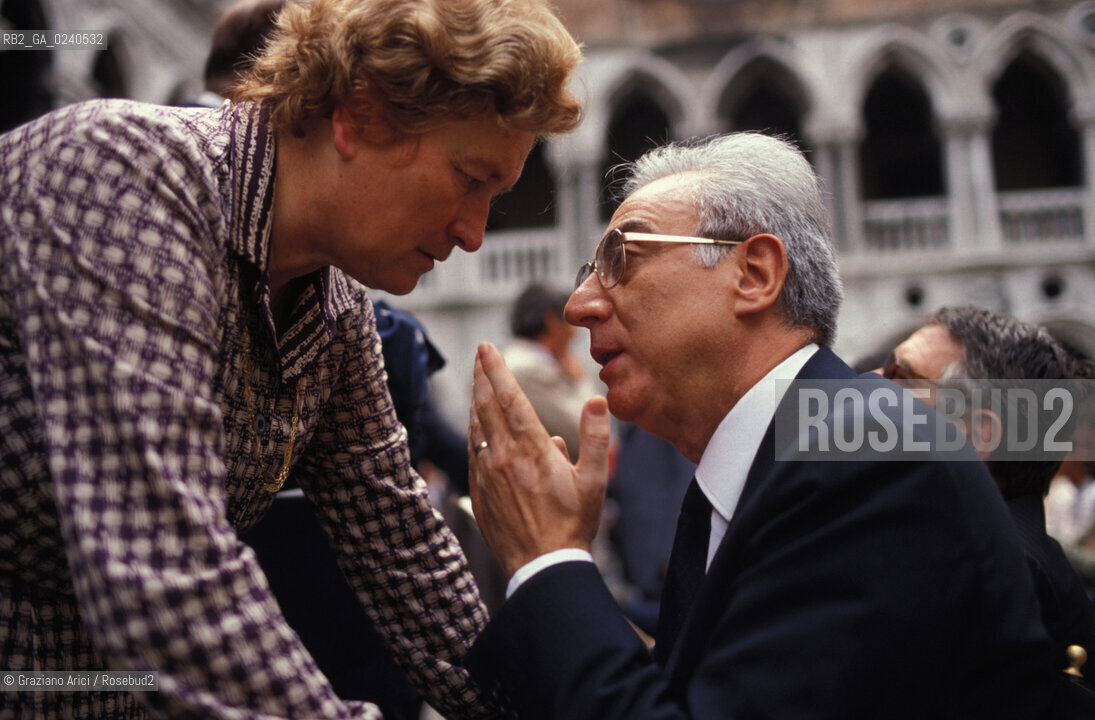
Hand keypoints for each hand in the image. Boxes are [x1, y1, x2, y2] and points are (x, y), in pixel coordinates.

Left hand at [468, 342, 610, 577]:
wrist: (542, 565)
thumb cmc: (573, 523)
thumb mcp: (593, 481)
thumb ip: (594, 438)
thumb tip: (597, 400)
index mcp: (532, 449)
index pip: (510, 398)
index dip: (497, 370)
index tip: (488, 348)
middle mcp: (504, 457)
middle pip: (487, 406)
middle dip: (482, 376)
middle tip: (480, 354)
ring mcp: (488, 474)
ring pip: (476, 427)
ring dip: (475, 401)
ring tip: (477, 382)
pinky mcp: (479, 490)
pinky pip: (472, 451)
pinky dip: (473, 430)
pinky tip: (476, 425)